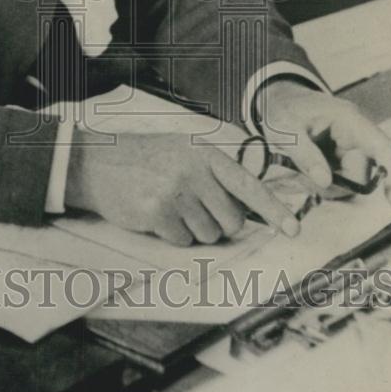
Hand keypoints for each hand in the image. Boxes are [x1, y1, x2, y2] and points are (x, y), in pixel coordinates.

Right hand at [65, 127, 301, 245]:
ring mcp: (176, 192)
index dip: (274, 209)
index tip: (294, 228)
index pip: (249, 185)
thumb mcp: (182, 151)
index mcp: (205, 153)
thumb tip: (248, 208)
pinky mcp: (158, 213)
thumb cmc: (143, 158)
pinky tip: (156, 213)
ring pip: (209, 234)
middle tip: (193, 207)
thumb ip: (214, 172)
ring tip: (170, 205)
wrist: (97, 162)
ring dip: (193, 228)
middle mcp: (194, 171)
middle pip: (233, 220)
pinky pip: (183, 241)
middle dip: (219, 223)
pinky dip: (173, 234)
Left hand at [255, 79, 390, 205]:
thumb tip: (325, 182)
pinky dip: (321, 181)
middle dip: (336, 184)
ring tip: (297, 172)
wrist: (277, 99)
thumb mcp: (285, 130)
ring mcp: (348, 145)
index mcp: (348, 119)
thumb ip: (305, 155)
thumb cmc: (282, 109)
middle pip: (361, 173)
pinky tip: (302, 172)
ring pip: (349, 180)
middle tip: (303, 179)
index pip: (382, 148)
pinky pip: (338, 178)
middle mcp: (354, 133)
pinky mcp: (340, 155)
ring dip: (326, 184)